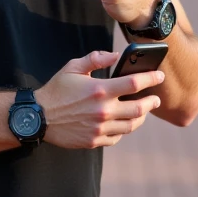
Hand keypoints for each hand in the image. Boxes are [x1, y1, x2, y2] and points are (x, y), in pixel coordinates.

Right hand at [37, 50, 164, 148]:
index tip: (159, 76)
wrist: (38, 117)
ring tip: (142, 111)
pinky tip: (123, 123)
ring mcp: (99, 128)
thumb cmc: (56, 90)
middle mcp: (103, 111)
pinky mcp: (94, 141)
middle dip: (151, 102)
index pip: (134, 83)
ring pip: (131, 126)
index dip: (151, 78)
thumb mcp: (73, 67)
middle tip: (156, 99)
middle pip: (139, 109)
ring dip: (140, 118)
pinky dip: (123, 130)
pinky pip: (117, 137)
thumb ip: (96, 59)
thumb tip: (115, 56)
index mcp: (100, 90)